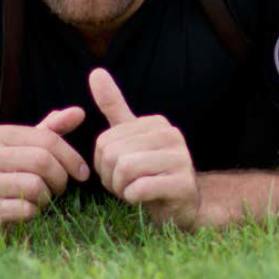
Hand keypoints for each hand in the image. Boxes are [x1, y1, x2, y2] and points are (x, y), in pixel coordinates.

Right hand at [0, 107, 88, 224]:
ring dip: (47, 196)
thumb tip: (79, 112)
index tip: (83, 173)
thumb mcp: (29, 145)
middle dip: (60, 177)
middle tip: (60, 186)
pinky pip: (24, 210)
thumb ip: (54, 129)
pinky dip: (34, 211)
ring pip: (35, 187)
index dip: (72, 157)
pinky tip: (28, 208)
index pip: (48, 140)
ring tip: (42, 196)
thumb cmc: (10, 169)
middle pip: (42, 161)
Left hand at [89, 68, 199, 229]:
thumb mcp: (130, 138)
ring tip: (137, 190)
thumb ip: (114, 106)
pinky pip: (139, 189)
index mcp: (156, 123)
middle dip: (112, 178)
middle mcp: (171, 135)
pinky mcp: (183, 184)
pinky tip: (146, 199)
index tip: (122, 171)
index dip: (104, 165)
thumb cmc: (150, 172)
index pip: (104, 142)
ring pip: (124, 170)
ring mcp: (181, 159)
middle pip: (112, 155)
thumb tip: (96, 72)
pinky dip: (134, 199)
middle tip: (129, 184)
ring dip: (122, 189)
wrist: (182, 206)